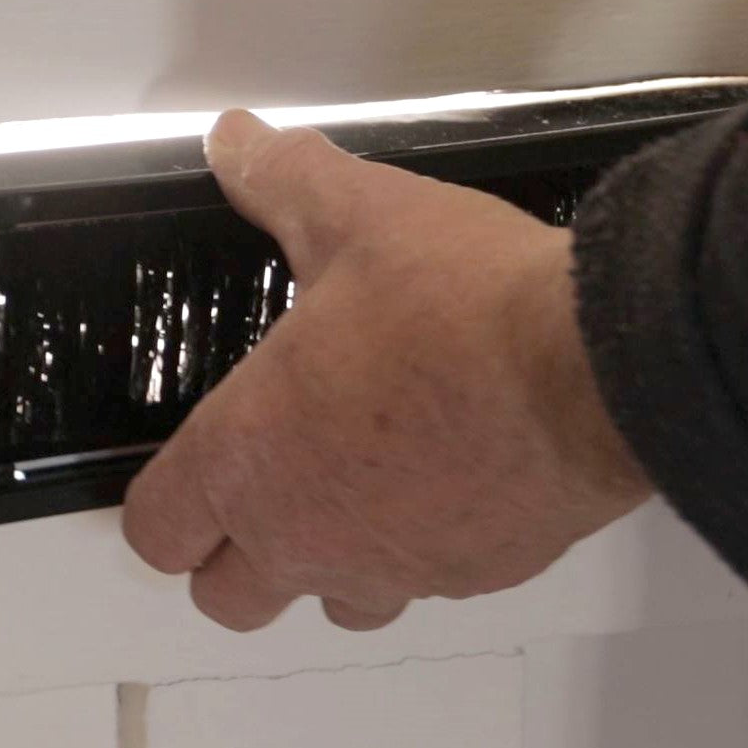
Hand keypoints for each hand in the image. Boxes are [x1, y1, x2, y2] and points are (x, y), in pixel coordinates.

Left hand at [122, 111, 651, 631]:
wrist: (591, 373)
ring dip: (330, 564)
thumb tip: (236, 141)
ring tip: (363, 488)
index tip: (188, 476)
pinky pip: (426, 585)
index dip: (164, 507)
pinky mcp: (470, 577)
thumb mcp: (358, 216)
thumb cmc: (463, 310)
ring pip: (331, 606)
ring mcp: (392, 568)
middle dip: (234, 557)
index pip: (157, 532)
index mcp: (248, 457)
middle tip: (268, 489)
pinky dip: (423, 549)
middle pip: (227, 599)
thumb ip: (282, 181)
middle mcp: (306, 534)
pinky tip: (453, 479)